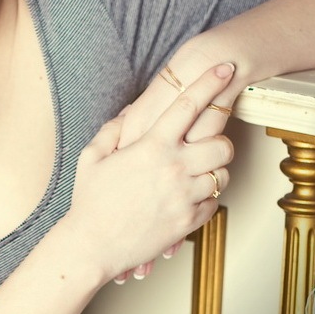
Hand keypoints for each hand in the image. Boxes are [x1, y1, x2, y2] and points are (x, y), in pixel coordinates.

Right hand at [114, 59, 237, 281]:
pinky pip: (214, 203)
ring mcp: (184, 196)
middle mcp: (173, 168)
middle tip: (209, 142)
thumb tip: (132, 110)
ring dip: (215, 170)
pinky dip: (207, 197)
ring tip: (198, 172)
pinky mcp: (188, 222)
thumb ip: (114, 129)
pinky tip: (189, 196)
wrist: (92, 246)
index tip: (225, 67)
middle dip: (222, 139)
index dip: (210, 82)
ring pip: (223, 175)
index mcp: (151, 146)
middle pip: (222, 143)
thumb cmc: (89, 200)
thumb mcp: (93, 156)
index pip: (189, 105)